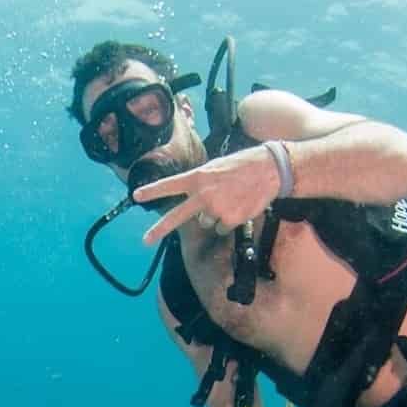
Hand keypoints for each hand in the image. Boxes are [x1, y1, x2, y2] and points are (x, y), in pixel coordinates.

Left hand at [132, 147, 278, 246]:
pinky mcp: (229, 219)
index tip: (136, 196)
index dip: (152, 191)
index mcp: (198, 177)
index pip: (170, 185)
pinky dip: (228, 222)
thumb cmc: (243, 166)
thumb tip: (193, 200)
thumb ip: (201, 183)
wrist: (270, 170)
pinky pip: (221, 228)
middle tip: (145, 241)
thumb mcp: (216, 167)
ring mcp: (216, 208)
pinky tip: (239, 207)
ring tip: (230, 200)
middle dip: (159, 230)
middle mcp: (203, 194)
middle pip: (177, 216)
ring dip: (215, 216)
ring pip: (206, 223)